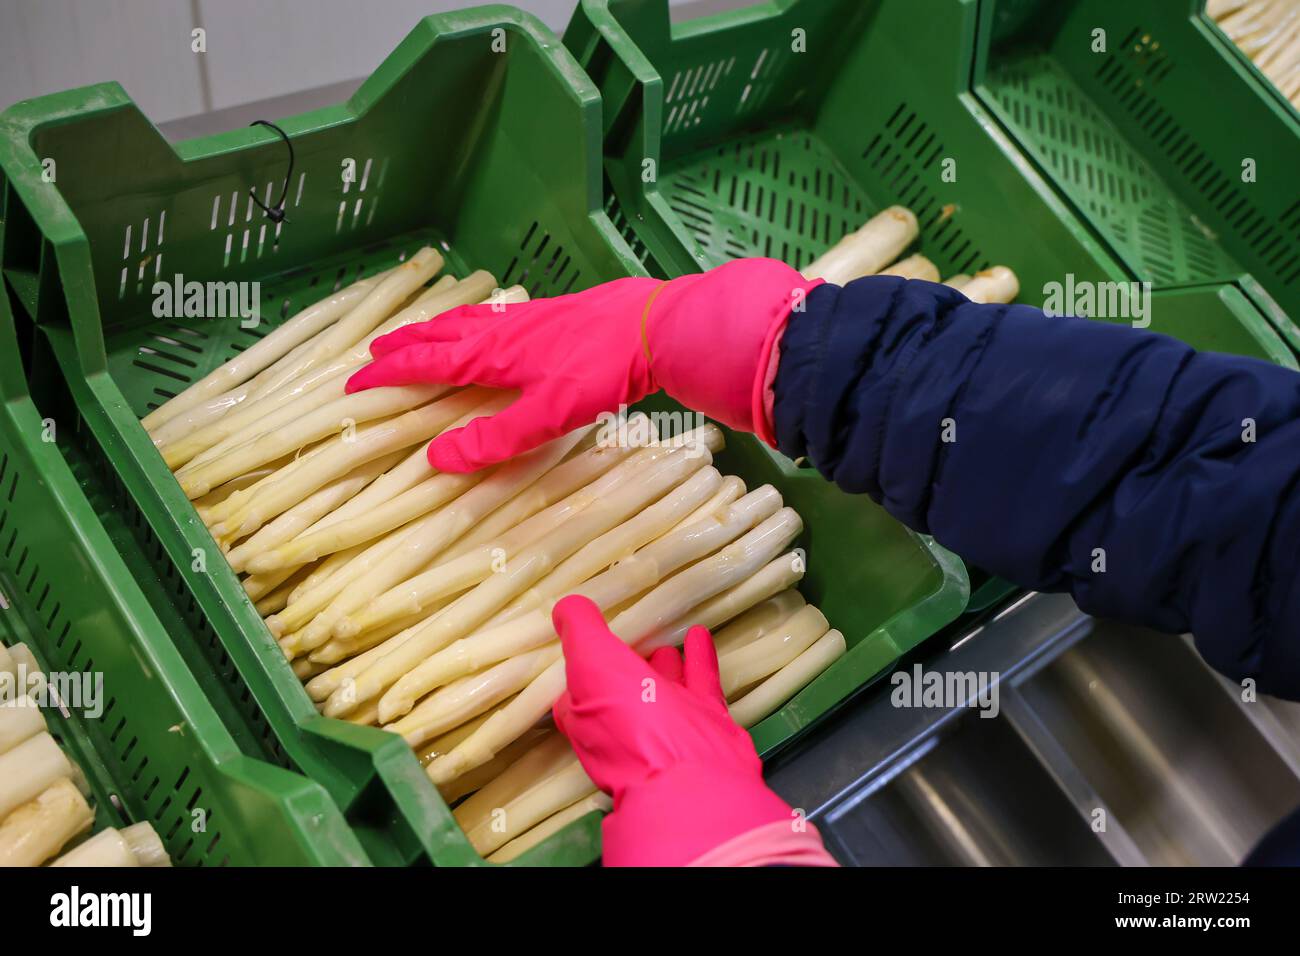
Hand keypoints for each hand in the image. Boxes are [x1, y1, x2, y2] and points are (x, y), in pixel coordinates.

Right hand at [346, 260, 820, 471]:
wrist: (657, 325)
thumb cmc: (603, 371)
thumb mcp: (547, 416)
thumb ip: (494, 439)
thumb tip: (437, 459)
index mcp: (490, 355)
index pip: (424, 364)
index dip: (388, 373)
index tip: (355, 382)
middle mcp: (501, 331)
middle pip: (438, 334)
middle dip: (403, 344)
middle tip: (373, 351)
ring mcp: (528, 317)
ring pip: (467, 320)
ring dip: (435, 328)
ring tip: (420, 333)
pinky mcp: (555, 312)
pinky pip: (496, 315)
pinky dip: (473, 320)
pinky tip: (491, 327)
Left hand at [551, 595, 797, 866]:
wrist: (690, 776)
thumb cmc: (629, 719)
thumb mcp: (592, 663)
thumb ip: (580, 633)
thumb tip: (565, 607)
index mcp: (588, 717)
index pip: (576, 691)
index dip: (579, 668)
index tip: (584, 641)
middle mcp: (624, 726)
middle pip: (621, 688)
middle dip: (624, 664)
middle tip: (629, 633)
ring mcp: (666, 726)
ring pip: (662, 687)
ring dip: (662, 662)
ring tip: (664, 635)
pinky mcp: (704, 724)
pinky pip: (700, 683)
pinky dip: (699, 658)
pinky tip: (699, 634)